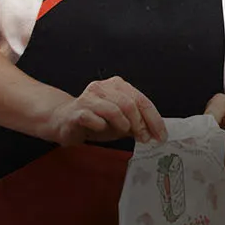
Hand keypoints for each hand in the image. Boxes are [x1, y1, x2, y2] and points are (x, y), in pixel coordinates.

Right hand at [43, 77, 165, 145]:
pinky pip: (95, 118)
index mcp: (117, 85)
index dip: (153, 119)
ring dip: (123, 125)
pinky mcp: (77, 111)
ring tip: (123, 133)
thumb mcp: (121, 122)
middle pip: (130, 104)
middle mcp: (103, 87)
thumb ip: (137, 124)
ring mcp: (89, 98)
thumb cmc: (95, 120)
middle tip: (144, 138)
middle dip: (140, 124)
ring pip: (114, 110)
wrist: (64, 121)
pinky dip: (102, 127)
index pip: (141, 100)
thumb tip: (156, 133)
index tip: (160, 135)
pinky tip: (101, 130)